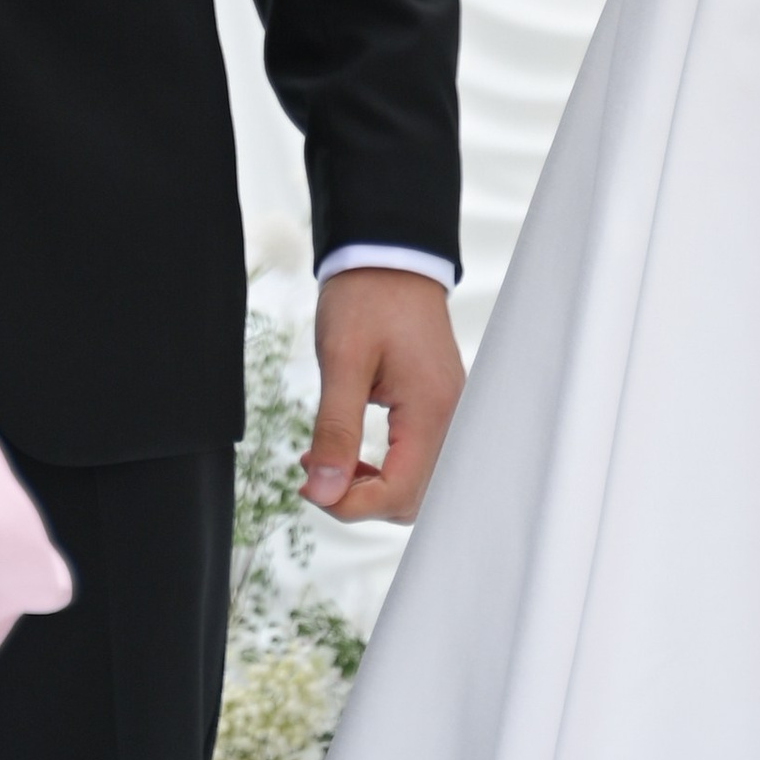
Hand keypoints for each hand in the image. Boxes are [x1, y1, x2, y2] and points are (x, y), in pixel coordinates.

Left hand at [304, 268, 464, 523]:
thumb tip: (323, 491)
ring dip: (369, 486)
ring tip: (326, 462)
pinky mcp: (434, 404)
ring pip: (414, 483)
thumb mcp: (341, 361)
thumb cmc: (367, 297)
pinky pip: (414, 457)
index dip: (351, 505)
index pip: (400, 494)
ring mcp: (446, 411)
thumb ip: (335, 431)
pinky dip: (380, 467)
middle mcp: (449, 418)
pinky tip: (346, 451)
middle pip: (411, 498)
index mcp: (430, 410)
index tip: (310, 487)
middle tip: (316, 475)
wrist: (389, 253)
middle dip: (359, 500)